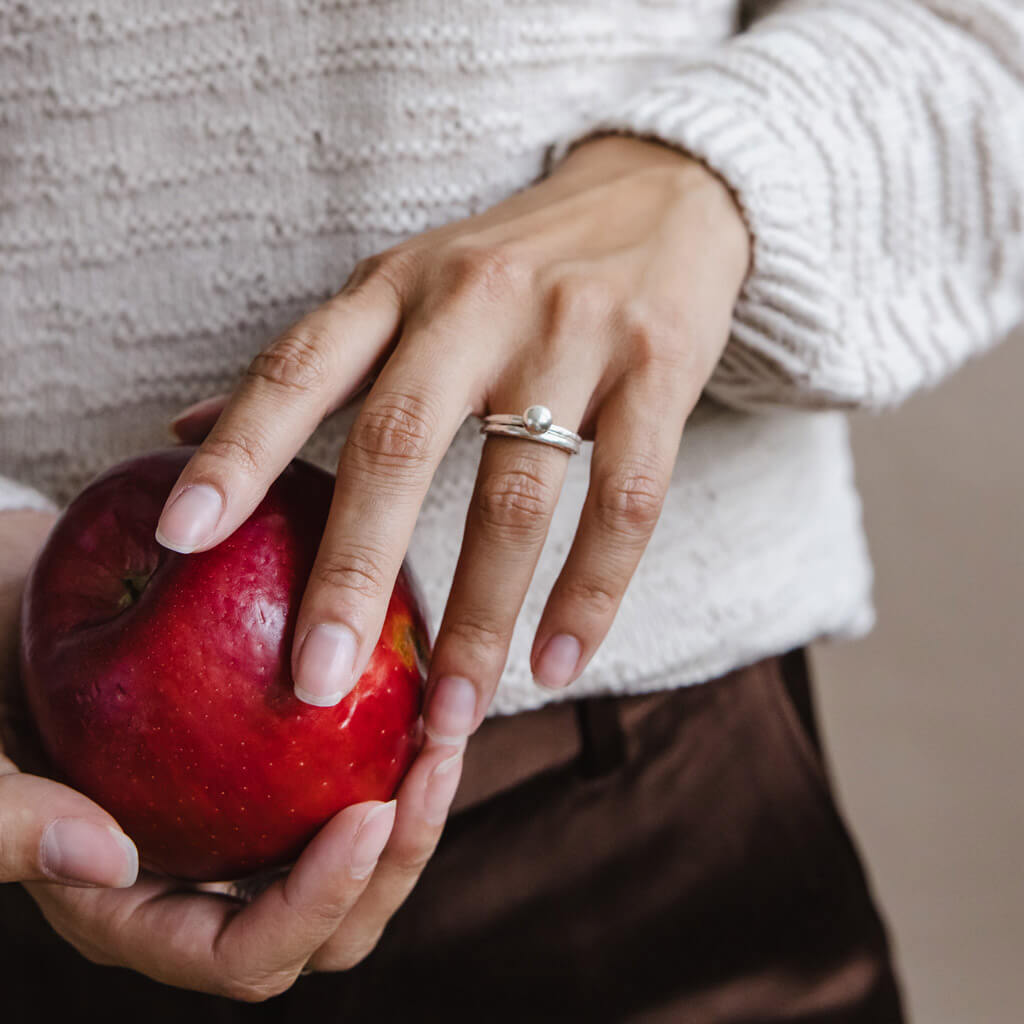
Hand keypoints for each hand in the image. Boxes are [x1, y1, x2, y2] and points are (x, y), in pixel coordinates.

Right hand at [1, 509, 465, 997]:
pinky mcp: (265, 767)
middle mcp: (200, 882)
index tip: (367, 816)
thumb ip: (6, 821)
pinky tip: (420, 689)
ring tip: (446, 732)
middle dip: (395, 864)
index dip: (315, 904)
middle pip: (327, 928)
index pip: (242, 955)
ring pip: (356, 861)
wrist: (6, 627)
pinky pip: (344, 776)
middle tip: (435, 767)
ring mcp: (238, 826)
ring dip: (413, 809)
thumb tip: (104, 857)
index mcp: (133, 910)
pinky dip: (390, 747)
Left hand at [161, 135, 750, 742]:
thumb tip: (182, 433)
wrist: (659, 198)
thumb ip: (311, 362)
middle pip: (400, 442)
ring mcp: (574, 331)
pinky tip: (558, 663)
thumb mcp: (404, 284)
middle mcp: (476, 300)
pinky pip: (626, 499)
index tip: (181, 540)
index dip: (238, 451)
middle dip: (354, 569)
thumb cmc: (513, 262)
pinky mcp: (659, 367)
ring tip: (453, 714)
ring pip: (517, 494)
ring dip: (482, 616)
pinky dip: (591, 593)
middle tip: (316, 683)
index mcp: (398, 284)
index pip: (301, 368)